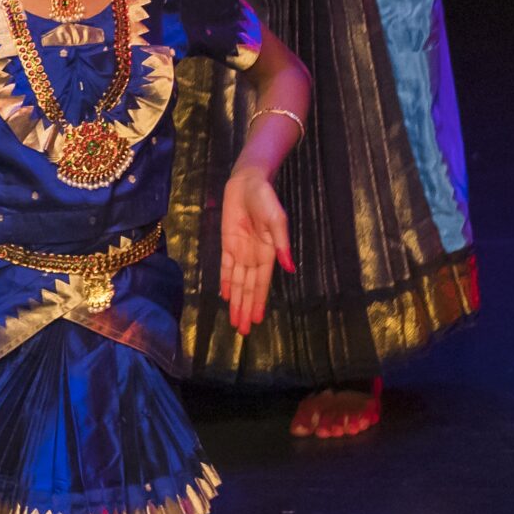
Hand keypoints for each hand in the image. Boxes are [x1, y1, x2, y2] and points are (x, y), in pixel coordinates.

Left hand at [219, 166, 294, 333]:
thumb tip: (290, 268)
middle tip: (242, 330)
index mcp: (268, 253)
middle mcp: (253, 256)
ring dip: (235, 301)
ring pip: (236, 281)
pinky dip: (224, 281)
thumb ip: (281, 243)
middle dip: (245, 308)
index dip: (258, 301)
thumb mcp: (277, 219)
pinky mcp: (227, 242)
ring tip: (234, 320)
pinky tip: (225, 296)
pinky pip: (225, 266)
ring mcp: (240, 250)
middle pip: (248, 287)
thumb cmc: (266, 199)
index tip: (257, 320)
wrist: (249, 182)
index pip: (261, 283)